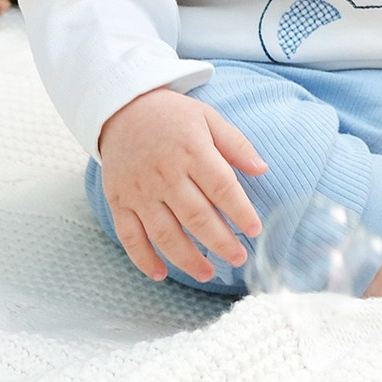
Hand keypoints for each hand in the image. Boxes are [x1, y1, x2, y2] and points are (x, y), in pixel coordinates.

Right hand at [98, 87, 267, 284]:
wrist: (122, 108)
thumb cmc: (171, 116)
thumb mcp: (207, 117)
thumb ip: (235, 144)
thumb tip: (262, 169)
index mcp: (191, 151)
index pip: (221, 187)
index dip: (240, 212)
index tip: (255, 229)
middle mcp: (164, 174)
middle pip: (196, 216)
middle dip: (220, 242)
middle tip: (239, 257)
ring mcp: (139, 190)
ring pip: (165, 233)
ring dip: (188, 259)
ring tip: (208, 273)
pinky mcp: (118, 201)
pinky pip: (130, 237)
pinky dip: (144, 259)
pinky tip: (161, 274)